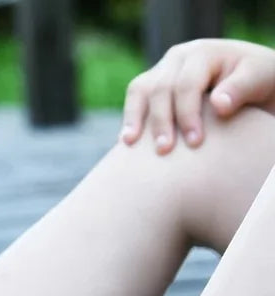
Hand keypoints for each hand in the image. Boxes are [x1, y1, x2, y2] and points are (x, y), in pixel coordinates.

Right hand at [120, 39, 274, 153]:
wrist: (245, 82)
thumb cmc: (255, 81)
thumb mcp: (259, 78)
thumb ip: (242, 88)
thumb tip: (218, 105)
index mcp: (203, 53)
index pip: (186, 84)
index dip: (187, 114)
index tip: (195, 143)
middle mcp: (177, 58)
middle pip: (160, 88)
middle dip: (161, 121)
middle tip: (164, 150)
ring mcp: (161, 71)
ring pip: (140, 91)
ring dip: (135, 119)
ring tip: (130, 143)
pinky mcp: (152, 87)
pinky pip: (134, 99)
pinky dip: (129, 119)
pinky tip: (127, 141)